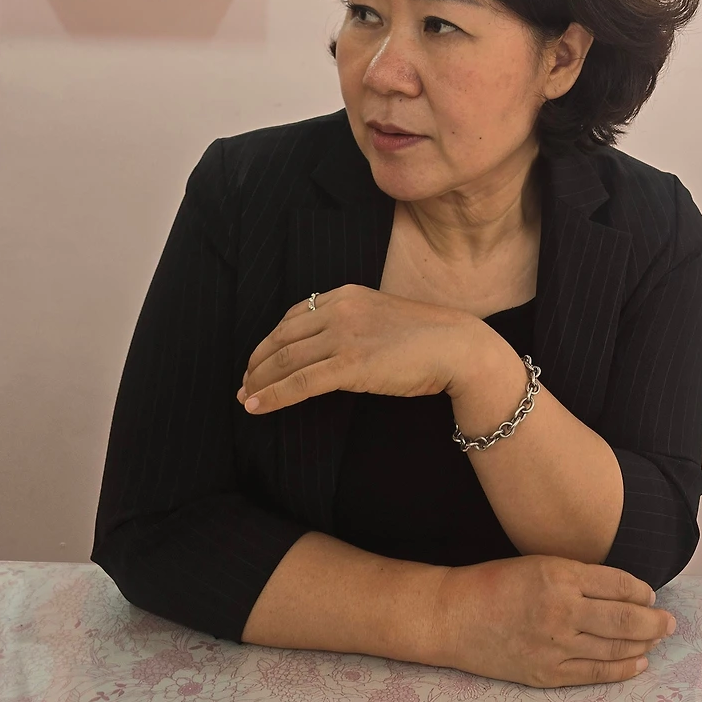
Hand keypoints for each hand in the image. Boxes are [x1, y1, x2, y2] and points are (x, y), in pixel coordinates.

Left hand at [238, 284, 485, 413]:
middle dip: (257, 363)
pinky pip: (299, 383)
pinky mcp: (350, 364)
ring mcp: (344, 336)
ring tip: (245, 398)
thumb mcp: (381, 316)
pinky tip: (256, 407)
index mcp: (346, 294)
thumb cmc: (427, 338)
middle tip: (244, 384)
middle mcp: (339, 310)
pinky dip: (272, 396)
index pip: (293, 316)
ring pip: (285, 361)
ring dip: (258, 382)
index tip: (259, 360)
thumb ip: (352, 323)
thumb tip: (326, 347)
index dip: (270, 341)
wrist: (457, 347)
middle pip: (281, 338)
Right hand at [433, 557, 676, 686]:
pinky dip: (621, 670)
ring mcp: (554, 646)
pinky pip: (593, 674)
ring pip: (613, 648)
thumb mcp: (538, 563)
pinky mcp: (545, 674)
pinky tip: (639, 664)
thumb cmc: (494, 583)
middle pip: (622, 618)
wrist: (454, 616)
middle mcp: (562, 611)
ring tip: (658, 640)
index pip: (616, 584)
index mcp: (560, 575)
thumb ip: (577, 576)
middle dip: (653, 621)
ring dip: (642, 645)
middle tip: (671, 622)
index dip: (641, 590)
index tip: (651, 594)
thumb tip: (620, 589)